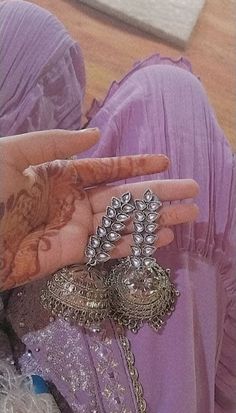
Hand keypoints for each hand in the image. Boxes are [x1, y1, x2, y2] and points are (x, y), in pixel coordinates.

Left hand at [0, 129, 198, 290]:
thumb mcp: (12, 153)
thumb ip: (54, 143)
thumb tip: (95, 135)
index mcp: (59, 176)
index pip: (106, 170)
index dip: (135, 165)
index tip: (164, 161)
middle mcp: (72, 202)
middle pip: (123, 197)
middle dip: (158, 194)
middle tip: (191, 191)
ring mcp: (74, 229)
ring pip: (123, 223)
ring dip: (156, 220)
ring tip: (187, 215)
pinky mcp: (71, 254)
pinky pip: (109, 248)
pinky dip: (135, 243)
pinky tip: (161, 238)